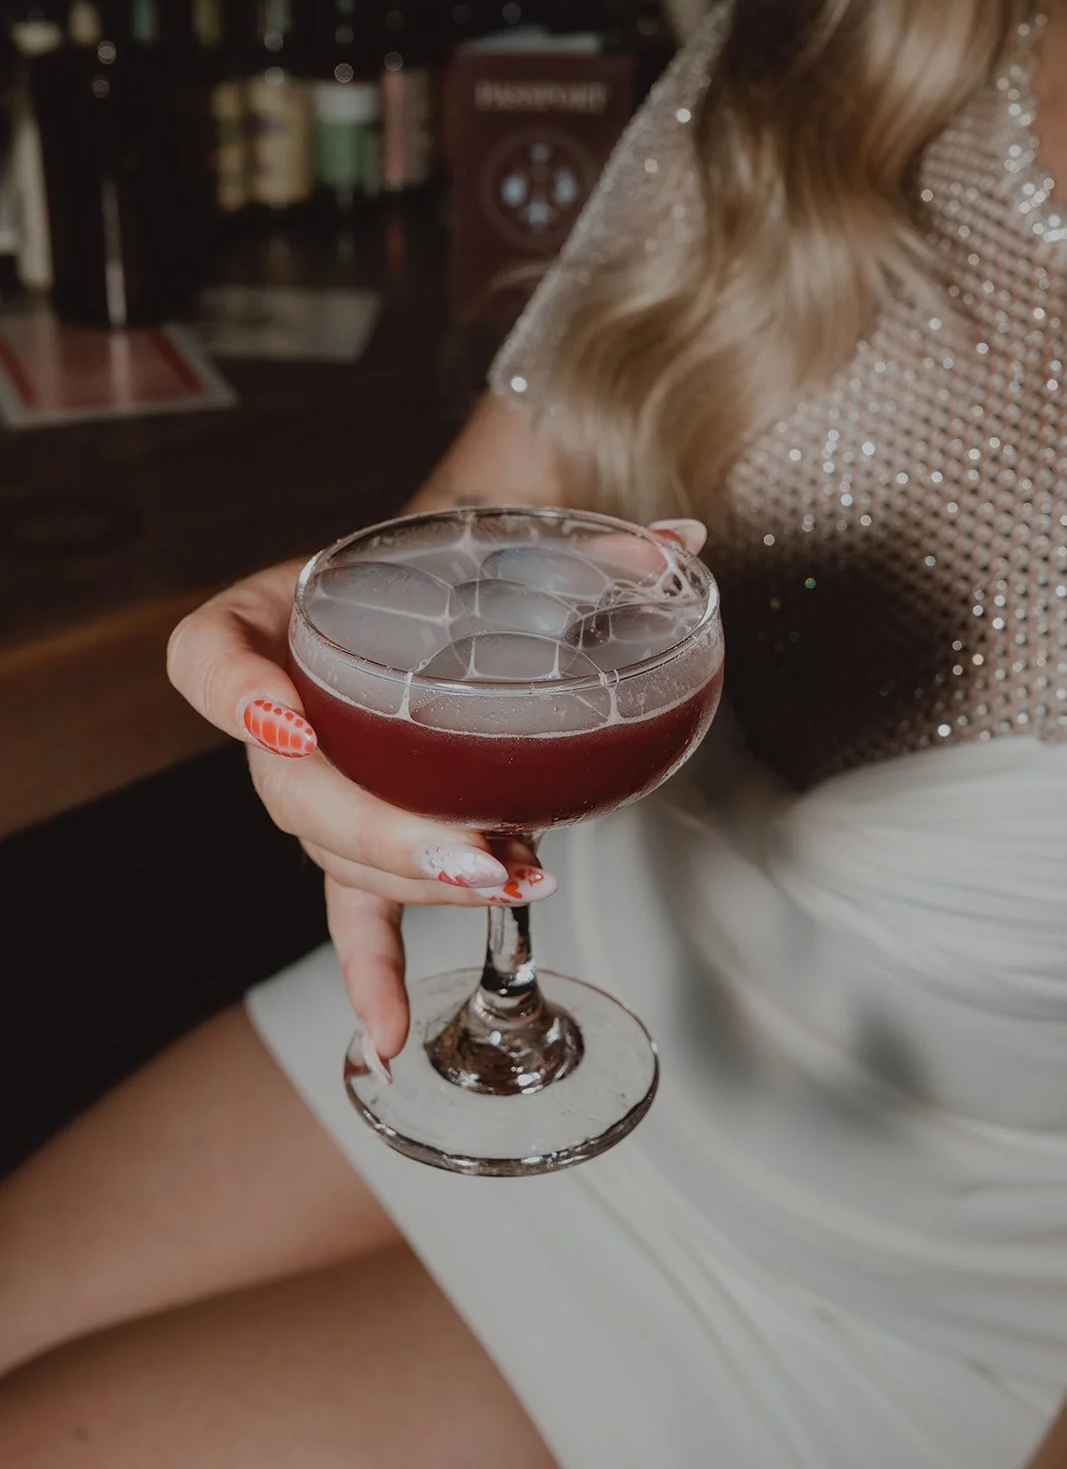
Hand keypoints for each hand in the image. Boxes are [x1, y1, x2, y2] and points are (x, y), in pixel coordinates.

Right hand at [166, 520, 706, 1068]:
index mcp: (272, 617)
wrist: (430, 603)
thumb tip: (683, 543)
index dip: (232, 692)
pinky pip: (349, 914)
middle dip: (380, 830)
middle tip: (469, 847)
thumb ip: (582, 543)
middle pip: (288, 787)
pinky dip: (372, 971)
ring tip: (508, 877)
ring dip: (416, 880)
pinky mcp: (354, 840)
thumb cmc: (439, 574)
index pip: (207, 653)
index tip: (288, 721)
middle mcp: (276, 708)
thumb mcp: (489, 543)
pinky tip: (390, 1034)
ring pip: (332, 853)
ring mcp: (311, 784)